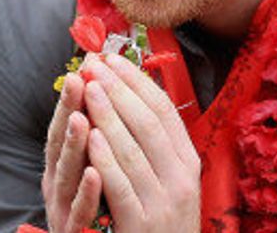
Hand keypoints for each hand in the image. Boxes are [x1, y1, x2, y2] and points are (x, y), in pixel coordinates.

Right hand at [42, 68, 102, 232]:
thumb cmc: (94, 211)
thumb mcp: (87, 169)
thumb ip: (91, 136)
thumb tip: (102, 89)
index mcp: (63, 166)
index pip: (64, 124)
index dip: (72, 97)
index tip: (84, 67)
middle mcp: (58, 183)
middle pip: (60, 143)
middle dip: (69, 109)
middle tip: (78, 80)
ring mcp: (63, 208)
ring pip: (67, 174)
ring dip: (73, 144)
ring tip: (80, 118)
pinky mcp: (74, 232)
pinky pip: (82, 212)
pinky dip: (87, 193)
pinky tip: (95, 174)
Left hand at [80, 53, 199, 231]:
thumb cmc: (159, 218)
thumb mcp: (168, 179)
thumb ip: (154, 143)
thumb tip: (130, 91)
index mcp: (188, 162)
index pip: (165, 111)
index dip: (137, 82)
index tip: (112, 59)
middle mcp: (181, 180)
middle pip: (148, 124)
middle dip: (119, 90)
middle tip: (94, 67)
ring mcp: (163, 204)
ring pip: (133, 150)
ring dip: (108, 116)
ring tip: (88, 90)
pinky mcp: (141, 225)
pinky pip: (121, 186)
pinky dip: (105, 159)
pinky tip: (90, 137)